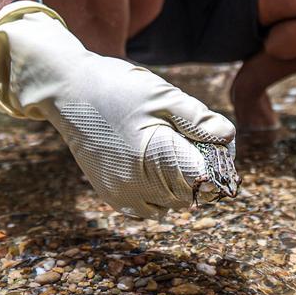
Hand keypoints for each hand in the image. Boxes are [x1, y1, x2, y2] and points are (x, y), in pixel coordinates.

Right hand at [0, 3, 239, 218]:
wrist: (68, 91)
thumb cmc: (117, 87)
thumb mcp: (162, 95)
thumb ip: (197, 119)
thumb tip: (227, 139)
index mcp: (150, 159)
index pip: (201, 181)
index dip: (217, 165)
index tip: (217, 147)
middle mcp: (133, 185)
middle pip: (189, 195)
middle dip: (200, 173)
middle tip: (195, 142)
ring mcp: (120, 194)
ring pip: (171, 204)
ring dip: (181, 185)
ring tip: (172, 150)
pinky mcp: (111, 195)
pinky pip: (148, 207)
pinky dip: (160, 192)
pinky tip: (156, 164)